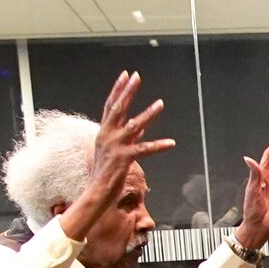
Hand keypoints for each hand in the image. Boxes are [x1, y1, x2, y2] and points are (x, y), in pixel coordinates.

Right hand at [65, 70, 172, 238]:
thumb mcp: (115, 150)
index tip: (125, 75)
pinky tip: (171, 143)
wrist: (97, 192)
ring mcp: (115, 146)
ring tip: (161, 103)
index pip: (110, 106)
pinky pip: (144, 149)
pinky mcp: (124, 158)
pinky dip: (159, 146)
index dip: (118, 90)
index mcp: (103, 132)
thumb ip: (128, 137)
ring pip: (134, 125)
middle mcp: (107, 135)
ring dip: (148, 114)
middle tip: (137, 76)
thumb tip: (141, 127)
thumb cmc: (106, 173)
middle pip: (118, 108)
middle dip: (128, 91)